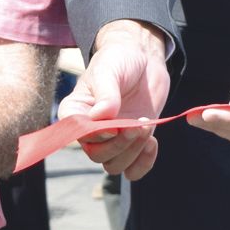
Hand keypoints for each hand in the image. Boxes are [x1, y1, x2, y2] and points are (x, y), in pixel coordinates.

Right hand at [58, 20, 169, 179]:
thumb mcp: (109, 69)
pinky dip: (144, 163)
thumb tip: (102, 117)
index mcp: (76, 111)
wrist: (143, 60)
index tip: (113, 124)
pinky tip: (153, 143)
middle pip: (97, 155)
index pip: (76, 133)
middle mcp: (91, 131)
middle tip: (138, 124)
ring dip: (133, 152)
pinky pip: (133, 170)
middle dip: (120, 144)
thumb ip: (106, 93)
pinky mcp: (132, 144)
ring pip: (114, 166)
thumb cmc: (119, 59)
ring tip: (147, 126)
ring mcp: (112, 140)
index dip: (94, 134)